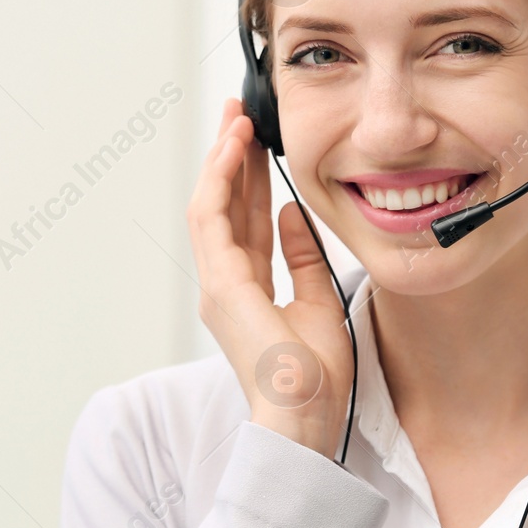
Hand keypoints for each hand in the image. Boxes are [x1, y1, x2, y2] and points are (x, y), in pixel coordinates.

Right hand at [186, 97, 355, 458]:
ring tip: (235, 119)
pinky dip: (219, 180)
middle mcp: (223, 282)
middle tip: (238, 114)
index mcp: (244, 289)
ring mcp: (217, 283)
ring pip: (210, 204)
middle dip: (229, 156)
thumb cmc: (314, 376)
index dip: (246, 176)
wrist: (305, 414)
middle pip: (222, 205)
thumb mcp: (317, 300)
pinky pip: (211, 218)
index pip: (242, 219)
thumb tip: (292, 215)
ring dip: (221, 159)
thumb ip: (301, 257)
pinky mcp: (220, 284)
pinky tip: (232, 150)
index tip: (256, 140)